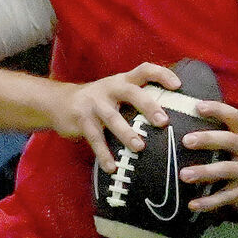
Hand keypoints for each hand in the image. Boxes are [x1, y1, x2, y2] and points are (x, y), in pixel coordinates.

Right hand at [53, 63, 182, 172]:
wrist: (59, 102)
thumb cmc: (100, 101)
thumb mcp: (117, 92)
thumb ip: (138, 98)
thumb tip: (172, 117)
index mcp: (123, 81)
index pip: (144, 70)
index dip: (161, 74)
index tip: (178, 85)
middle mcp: (110, 89)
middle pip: (131, 92)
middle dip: (148, 106)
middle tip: (163, 122)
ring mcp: (94, 104)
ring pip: (112, 118)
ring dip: (126, 133)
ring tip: (140, 147)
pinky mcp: (82, 120)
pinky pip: (95, 139)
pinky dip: (104, 154)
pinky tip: (112, 167)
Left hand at [179, 101, 237, 218]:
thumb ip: (227, 132)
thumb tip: (193, 116)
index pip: (234, 117)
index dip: (217, 110)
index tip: (198, 106)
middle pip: (229, 141)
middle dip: (207, 139)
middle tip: (186, 141)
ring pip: (225, 170)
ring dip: (204, 172)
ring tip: (184, 175)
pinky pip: (225, 197)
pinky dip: (208, 202)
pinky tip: (192, 204)